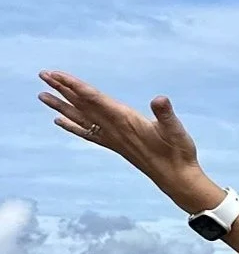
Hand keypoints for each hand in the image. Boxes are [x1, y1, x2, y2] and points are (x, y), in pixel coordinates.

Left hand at [37, 72, 222, 212]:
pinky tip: (60, 120)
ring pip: (81, 118)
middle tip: (43, 76)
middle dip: (63, 90)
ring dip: (62, 105)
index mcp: (125, 120)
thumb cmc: (178, 153)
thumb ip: (166, 115)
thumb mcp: (176, 130)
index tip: (57, 75)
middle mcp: (114, 129)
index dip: (75, 86)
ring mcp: (113, 138)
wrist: (177, 178)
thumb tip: (160, 100)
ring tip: (43, 95)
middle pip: (82, 106)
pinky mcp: (115, 145)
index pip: (94, 99)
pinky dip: (72, 126)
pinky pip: (88, 133)